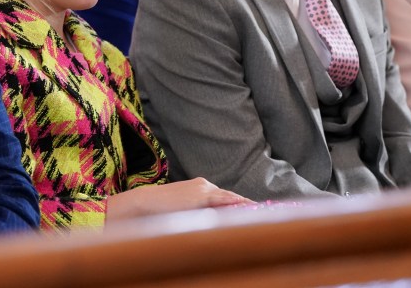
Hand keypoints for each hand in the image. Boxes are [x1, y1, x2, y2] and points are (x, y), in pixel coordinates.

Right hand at [105, 177, 253, 221]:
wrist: (144, 204)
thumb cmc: (160, 211)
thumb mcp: (183, 211)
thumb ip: (200, 213)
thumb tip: (216, 225)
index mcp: (200, 187)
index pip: (226, 197)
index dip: (242, 204)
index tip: (256, 211)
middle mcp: (205, 185)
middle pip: (232, 197)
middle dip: (248, 206)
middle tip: (267, 213)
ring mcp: (204, 189)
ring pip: (231, 198)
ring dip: (246, 206)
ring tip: (262, 213)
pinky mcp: (202, 195)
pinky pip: (225, 201)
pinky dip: (238, 204)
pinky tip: (250, 209)